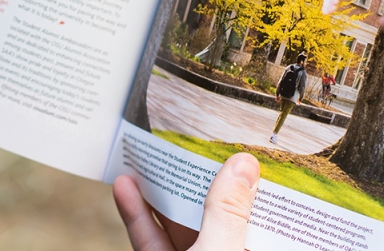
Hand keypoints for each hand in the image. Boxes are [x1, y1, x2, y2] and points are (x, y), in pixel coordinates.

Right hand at [113, 152, 259, 250]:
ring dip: (160, 191)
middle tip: (187, 143)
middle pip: (213, 213)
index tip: (239, 148)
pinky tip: (125, 187)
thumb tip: (242, 165)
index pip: (258, 214)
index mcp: (251, 250)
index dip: (249, 181)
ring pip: (177, 224)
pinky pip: (150, 239)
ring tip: (150, 156)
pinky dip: (136, 215)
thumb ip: (226, 212)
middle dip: (198, 179)